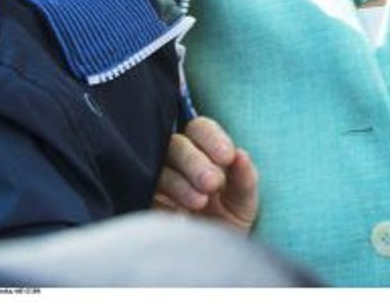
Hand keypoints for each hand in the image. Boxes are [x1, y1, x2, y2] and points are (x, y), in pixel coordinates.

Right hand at [154, 115, 258, 233]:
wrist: (210, 261)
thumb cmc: (227, 222)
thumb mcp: (242, 202)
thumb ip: (244, 178)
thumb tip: (241, 155)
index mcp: (202, 151)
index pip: (200, 129)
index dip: (212, 137)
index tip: (228, 157)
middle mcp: (177, 161)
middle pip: (176, 144)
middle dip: (195, 161)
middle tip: (213, 183)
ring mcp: (158, 181)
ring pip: (159, 168)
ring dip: (181, 182)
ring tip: (201, 202)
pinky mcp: (144, 202)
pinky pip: (145, 192)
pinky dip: (164, 201)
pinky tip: (180, 215)